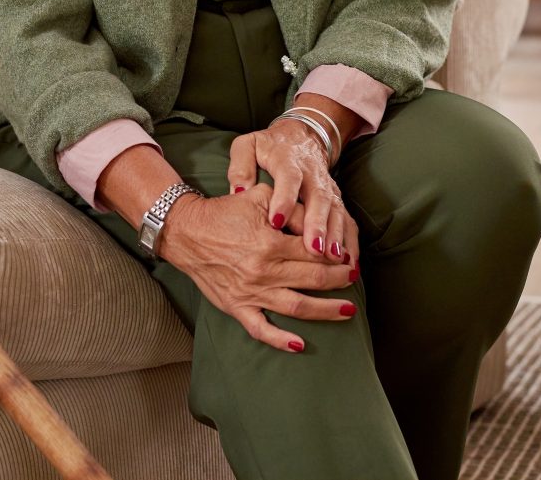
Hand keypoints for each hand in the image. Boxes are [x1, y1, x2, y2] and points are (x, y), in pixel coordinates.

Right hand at [156, 186, 357, 351]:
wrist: (186, 232)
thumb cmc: (224, 212)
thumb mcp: (258, 196)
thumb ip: (290, 208)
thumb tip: (316, 224)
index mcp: (270, 242)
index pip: (314, 252)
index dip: (336, 255)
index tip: (349, 256)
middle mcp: (264, 270)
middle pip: (313, 279)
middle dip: (339, 279)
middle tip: (354, 278)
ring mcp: (251, 292)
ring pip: (297, 306)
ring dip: (326, 311)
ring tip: (348, 310)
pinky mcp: (237, 307)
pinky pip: (261, 329)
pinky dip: (281, 340)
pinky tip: (299, 344)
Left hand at [227, 119, 359, 275]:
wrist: (301, 136)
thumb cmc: (269, 147)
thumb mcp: (248, 146)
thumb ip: (241, 166)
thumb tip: (238, 191)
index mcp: (288, 159)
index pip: (289, 178)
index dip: (284, 199)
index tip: (276, 222)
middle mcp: (312, 174)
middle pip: (318, 197)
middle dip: (317, 224)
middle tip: (313, 249)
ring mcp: (327, 187)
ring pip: (336, 211)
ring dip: (336, 235)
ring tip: (333, 260)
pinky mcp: (337, 199)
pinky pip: (348, 220)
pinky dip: (351, 242)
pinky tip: (351, 263)